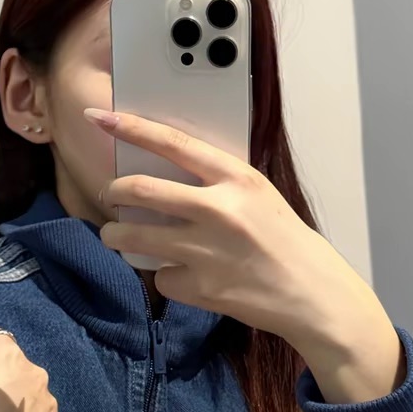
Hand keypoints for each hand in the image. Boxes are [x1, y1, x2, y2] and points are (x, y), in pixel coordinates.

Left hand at [84, 105, 403, 399]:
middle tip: (109, 196)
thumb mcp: (258, 195)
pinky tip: (184, 276)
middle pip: (138, 191)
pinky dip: (164, 275)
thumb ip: (216, 182)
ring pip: (131, 237)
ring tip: (118, 236)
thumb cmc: (284, 240)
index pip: (172, 143)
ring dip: (115, 235)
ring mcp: (205, 251)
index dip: (131, 128)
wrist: (311, 293)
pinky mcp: (198, 287)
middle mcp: (217, 210)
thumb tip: (164, 173)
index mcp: (236, 179)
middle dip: (112, 192)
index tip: (101, 118)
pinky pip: (160, 276)